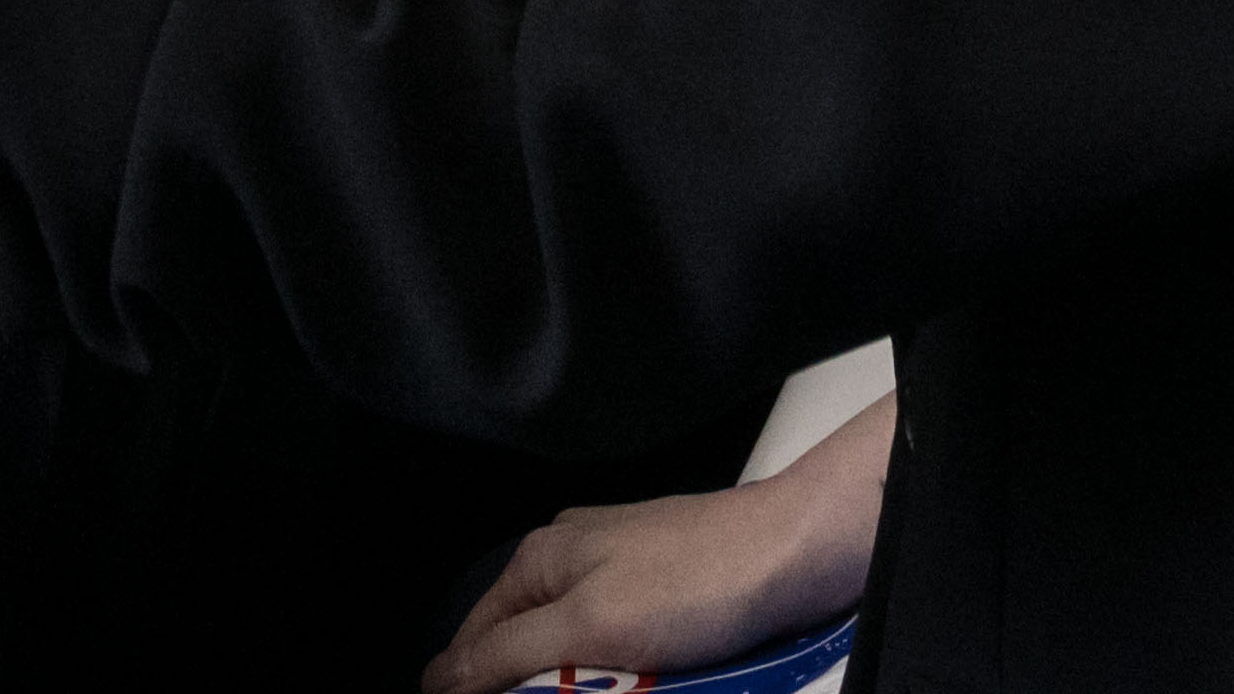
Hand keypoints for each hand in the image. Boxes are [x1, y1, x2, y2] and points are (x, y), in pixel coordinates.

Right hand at [426, 402, 894, 693]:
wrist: (793, 553)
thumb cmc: (696, 580)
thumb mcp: (589, 625)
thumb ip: (510, 653)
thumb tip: (440, 679)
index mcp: (542, 558)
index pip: (475, 639)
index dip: (470, 689)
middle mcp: (574, 559)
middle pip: (529, 649)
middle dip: (544, 690)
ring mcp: (622, 574)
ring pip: (581, 655)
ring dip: (593, 687)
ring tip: (628, 690)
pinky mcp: (665, 594)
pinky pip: (626, 650)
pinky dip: (631, 677)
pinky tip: (649, 688)